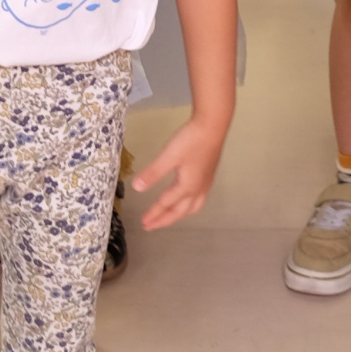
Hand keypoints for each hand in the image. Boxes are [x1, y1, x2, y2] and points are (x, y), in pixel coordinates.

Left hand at [132, 110, 229, 228]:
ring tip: (169, 217)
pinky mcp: (209, 176)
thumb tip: (137, 188)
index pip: (167, 204)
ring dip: (179, 214)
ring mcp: (205, 183)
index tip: (143, 222)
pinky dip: (189, 206)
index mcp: (187, 186)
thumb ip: (153, 173)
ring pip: (192, 207)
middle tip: (151, 226)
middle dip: (165, 219)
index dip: (154, 213)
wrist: (213, 125)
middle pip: (180, 211)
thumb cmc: (191, 140)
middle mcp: (198, 189)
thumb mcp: (169, 156)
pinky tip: (186, 199)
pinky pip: (198, 200)